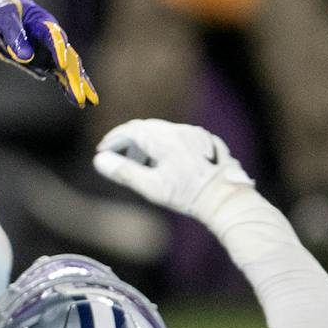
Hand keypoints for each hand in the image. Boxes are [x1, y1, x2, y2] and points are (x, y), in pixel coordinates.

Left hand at [0, 0, 97, 106]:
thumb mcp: (1, 18)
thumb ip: (13, 35)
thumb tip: (25, 57)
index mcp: (42, 22)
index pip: (54, 37)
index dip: (58, 51)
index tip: (63, 65)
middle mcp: (50, 38)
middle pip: (68, 58)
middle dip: (74, 78)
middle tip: (80, 96)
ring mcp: (48, 51)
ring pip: (68, 70)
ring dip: (77, 85)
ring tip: (88, 103)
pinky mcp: (42, 62)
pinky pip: (58, 76)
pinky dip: (66, 86)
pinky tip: (77, 100)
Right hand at [93, 119, 255, 222]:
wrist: (227, 199)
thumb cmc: (188, 195)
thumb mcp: (151, 187)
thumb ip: (124, 171)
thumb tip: (100, 160)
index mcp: (163, 139)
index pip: (130, 130)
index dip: (113, 139)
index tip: (103, 151)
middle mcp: (180, 131)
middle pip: (147, 128)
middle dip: (129, 141)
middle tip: (120, 158)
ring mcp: (197, 135)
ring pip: (164, 132)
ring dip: (149, 143)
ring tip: (144, 165)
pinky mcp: (208, 142)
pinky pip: (181, 137)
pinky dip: (167, 145)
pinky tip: (169, 163)